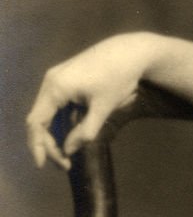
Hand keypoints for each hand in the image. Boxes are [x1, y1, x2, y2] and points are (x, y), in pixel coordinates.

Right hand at [26, 32, 157, 169]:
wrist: (132, 51)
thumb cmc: (119, 77)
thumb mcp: (103, 108)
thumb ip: (85, 131)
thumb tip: (69, 150)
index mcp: (56, 87)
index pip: (36, 123)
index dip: (38, 146)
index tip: (44, 165)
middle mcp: (51, 80)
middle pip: (39, 118)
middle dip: (48, 143)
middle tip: (64, 163)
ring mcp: (58, 76)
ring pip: (47, 111)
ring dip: (54, 132)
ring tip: (67, 152)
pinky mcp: (66, 76)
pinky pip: (56, 103)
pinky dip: (60, 120)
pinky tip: (71, 133)